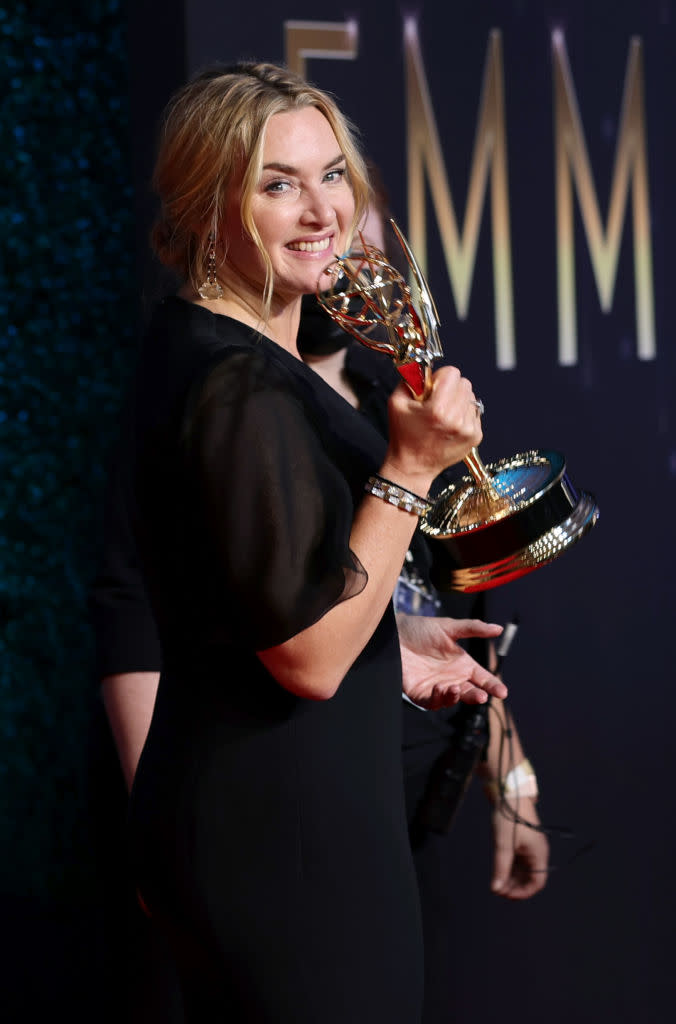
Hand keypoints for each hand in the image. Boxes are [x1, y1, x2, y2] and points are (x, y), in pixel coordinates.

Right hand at [385, 366, 482, 485]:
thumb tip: (424, 367)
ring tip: (443, 415)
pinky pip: (475, 411)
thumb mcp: (397, 403)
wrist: (413, 467)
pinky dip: (463, 413)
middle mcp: (457, 419)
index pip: (453, 373)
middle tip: (436, 402)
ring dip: (458, 400)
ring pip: (471, 397)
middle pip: (464, 383)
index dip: (440, 377)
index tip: (432, 388)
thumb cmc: (403, 436)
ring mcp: (469, 429)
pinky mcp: (475, 436)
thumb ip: (410, 379)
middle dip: (450, 388)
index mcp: (438, 410)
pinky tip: (450, 424)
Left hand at [396, 614, 506, 708]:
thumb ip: (473, 628)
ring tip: (455, 688)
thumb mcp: (449, 627)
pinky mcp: (420, 693)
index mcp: (462, 665)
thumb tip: (499, 629)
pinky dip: (438, 699)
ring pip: (452, 700)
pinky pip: (432, 702)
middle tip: (482, 696)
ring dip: (456, 697)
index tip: (502, 693)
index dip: (493, 686)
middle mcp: (452, 678)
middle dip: (477, 696)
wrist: (394, 633)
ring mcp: (437, 687)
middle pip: (469, 692)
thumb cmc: (421, 629)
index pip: (482, 678)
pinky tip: (439, 688)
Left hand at [490, 798, 549, 899]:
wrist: (509, 794)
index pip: (537, 882)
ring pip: (523, 871)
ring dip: (511, 879)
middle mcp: (537, 853)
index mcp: (539, 854)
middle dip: (515, 887)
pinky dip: (510, 869)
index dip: (524, 892)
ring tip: (497, 884)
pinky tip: (499, 873)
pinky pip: (518, 862)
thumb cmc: (509, 818)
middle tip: (498, 891)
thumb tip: (496, 889)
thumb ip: (500, 868)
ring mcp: (529, 848)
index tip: (508, 896)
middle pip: (530, 878)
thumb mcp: (503, 844)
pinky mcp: (521, 843)